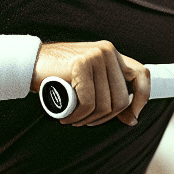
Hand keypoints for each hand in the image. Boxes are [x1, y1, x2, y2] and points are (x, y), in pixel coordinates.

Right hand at [33, 40, 149, 125]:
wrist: (31, 62)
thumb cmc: (59, 75)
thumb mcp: (90, 78)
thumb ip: (109, 89)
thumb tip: (131, 117)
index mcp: (113, 54)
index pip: (142, 75)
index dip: (142, 99)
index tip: (131, 118)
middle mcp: (108, 52)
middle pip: (121, 98)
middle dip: (105, 117)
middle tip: (86, 121)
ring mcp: (95, 56)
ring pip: (104, 103)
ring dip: (89, 119)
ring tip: (74, 120)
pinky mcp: (81, 65)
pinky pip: (88, 102)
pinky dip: (78, 116)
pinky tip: (67, 118)